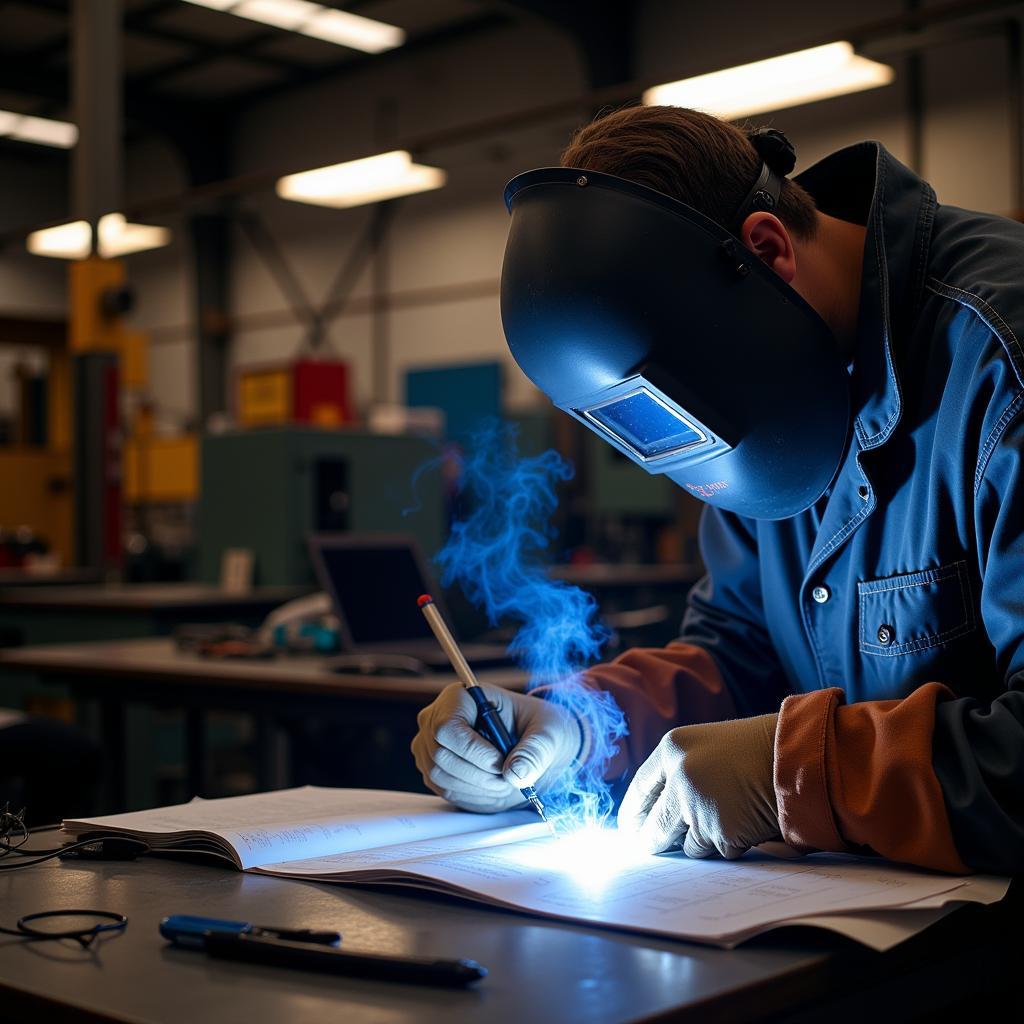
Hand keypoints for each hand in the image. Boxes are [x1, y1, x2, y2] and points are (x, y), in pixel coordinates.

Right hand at [411, 683, 579, 812]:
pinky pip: (445, 791)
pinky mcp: (434, 770)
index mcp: (461, 697)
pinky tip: (494, 786)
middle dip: (479, 774)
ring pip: (441, 777)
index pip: (447, 727)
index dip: (473, 750)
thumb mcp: (548, 732)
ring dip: (478, 787)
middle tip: (509, 777)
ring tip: (506, 781)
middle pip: (441, 755)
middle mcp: (437, 719)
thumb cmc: (538, 728)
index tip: (501, 762)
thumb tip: (516, 773)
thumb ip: (535, 751)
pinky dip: (474, 796)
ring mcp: (431, 746)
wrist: (535, 746)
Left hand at [618, 714, 780, 858]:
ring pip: (685, 844)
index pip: (639, 788)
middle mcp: (679, 775)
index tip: (629, 831)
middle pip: (654, 826)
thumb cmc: (754, 751)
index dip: (633, 813)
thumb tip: (655, 816)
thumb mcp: (707, 747)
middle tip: (656, 848)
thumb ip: (679, 772)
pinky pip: (716, 851)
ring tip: (729, 816)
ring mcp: (699, 805)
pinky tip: (745, 822)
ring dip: (702, 841)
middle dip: (654, 842)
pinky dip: (729, 844)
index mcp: (672, 748)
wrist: (796, 757)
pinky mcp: (721, 831)